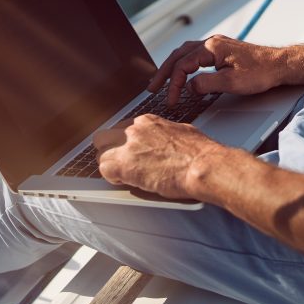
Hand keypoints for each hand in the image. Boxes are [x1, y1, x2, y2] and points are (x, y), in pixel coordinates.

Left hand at [93, 115, 221, 199]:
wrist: (202, 165)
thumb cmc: (200, 153)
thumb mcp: (182, 132)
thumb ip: (166, 135)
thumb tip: (166, 141)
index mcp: (148, 122)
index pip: (123, 129)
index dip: (124, 143)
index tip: (129, 152)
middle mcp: (135, 130)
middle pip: (106, 137)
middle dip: (109, 150)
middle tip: (119, 162)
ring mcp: (128, 146)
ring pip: (101, 152)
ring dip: (109, 164)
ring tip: (121, 175)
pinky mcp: (124, 165)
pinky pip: (104, 170)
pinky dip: (112, 177)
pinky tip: (123, 181)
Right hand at [148, 35, 283, 104]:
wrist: (281, 65)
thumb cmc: (261, 73)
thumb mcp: (232, 82)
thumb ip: (206, 84)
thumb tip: (189, 87)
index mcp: (212, 47)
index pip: (183, 65)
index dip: (173, 84)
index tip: (170, 99)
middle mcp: (212, 42)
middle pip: (179, 55)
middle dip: (164, 73)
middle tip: (152, 89)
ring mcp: (217, 45)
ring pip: (186, 53)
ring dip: (173, 67)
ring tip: (162, 81)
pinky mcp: (222, 51)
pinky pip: (196, 55)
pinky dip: (185, 64)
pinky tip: (183, 73)